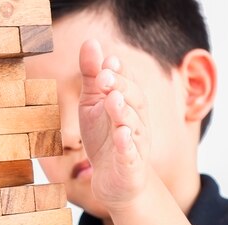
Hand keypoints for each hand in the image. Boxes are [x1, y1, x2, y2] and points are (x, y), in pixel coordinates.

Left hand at [78, 39, 150, 211]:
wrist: (113, 180)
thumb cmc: (103, 138)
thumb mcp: (92, 104)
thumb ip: (92, 76)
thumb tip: (90, 42)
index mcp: (129, 103)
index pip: (127, 82)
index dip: (118, 72)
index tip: (106, 63)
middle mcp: (136, 120)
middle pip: (134, 100)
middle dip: (120, 87)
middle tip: (104, 79)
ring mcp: (135, 143)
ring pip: (133, 125)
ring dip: (123, 112)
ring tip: (113, 101)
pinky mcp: (130, 165)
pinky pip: (131, 154)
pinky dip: (127, 145)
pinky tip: (121, 135)